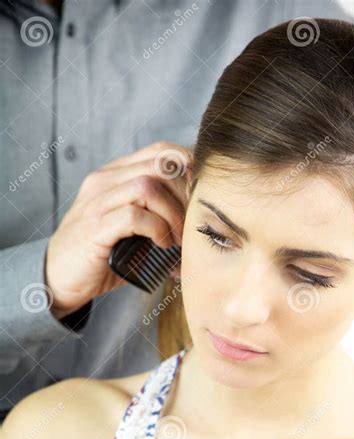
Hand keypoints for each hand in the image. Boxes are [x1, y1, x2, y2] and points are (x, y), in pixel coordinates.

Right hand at [45, 141, 192, 317]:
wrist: (59, 278)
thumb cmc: (103, 255)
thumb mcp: (135, 229)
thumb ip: (159, 214)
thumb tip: (201, 219)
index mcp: (117, 175)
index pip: (162, 152)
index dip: (190, 171)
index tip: (202, 200)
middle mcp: (106, 180)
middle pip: (160, 165)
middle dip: (186, 195)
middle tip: (193, 224)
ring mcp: (98, 202)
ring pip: (148, 186)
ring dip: (173, 214)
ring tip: (177, 239)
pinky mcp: (95, 228)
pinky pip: (134, 216)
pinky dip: (157, 230)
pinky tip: (162, 245)